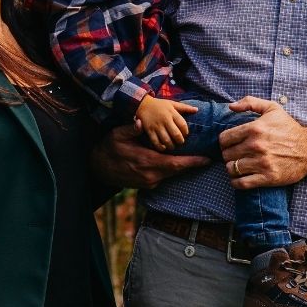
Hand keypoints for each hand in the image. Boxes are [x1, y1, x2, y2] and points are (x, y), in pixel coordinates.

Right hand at [90, 122, 211, 189]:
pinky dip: (172, 169)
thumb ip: (130, 128)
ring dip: (182, 166)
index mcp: (147, 161)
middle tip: (207, 157)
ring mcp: (149, 182)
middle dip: (192, 164)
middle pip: (177, 170)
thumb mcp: (117, 135)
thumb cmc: (109, 149)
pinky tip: (176, 162)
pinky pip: (164, 177)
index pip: (175, 164)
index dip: (192, 162)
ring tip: (195, 158)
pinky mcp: (147, 185)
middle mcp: (151, 175)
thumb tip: (140, 122)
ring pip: (171, 174)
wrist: (99, 169)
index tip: (207, 159)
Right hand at [135, 96, 198, 150]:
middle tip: (180, 142)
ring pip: (166, 139)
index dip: (186, 132)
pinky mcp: (149, 130)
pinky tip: (163, 148)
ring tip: (173, 146)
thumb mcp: (172, 103)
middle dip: (180, 141)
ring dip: (171, 145)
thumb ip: (185, 107)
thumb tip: (197, 110)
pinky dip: (160, 147)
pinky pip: (155, 141)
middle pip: (176, 134)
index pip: (183, 124)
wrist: (143, 104)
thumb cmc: (159, 104)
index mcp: (172, 113)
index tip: (185, 134)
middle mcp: (165, 119)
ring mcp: (156, 126)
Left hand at [219, 96, 306, 188]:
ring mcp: (261, 163)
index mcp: (254, 129)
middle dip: (228, 155)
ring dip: (232, 168)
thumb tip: (230, 106)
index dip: (224, 142)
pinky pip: (242, 183)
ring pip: (231, 169)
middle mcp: (256, 146)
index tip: (230, 144)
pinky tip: (239, 178)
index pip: (224, 139)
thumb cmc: (289, 129)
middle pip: (226, 155)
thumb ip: (250, 102)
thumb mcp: (272, 109)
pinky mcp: (267, 177)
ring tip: (238, 166)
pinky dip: (236, 182)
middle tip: (235, 155)